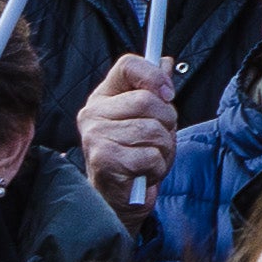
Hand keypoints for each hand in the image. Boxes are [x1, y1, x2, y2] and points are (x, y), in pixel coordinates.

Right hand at [83, 56, 181, 208]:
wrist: (119, 200)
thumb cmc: (134, 156)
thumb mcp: (147, 119)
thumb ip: (154, 90)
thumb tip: (164, 61)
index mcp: (103, 97)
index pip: (127, 65)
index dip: (153, 76)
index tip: (168, 93)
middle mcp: (93, 113)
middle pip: (147, 100)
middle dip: (166, 122)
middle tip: (159, 138)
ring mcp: (95, 136)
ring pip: (153, 130)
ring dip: (163, 148)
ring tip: (149, 157)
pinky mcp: (104, 160)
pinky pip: (151, 155)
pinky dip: (157, 166)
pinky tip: (143, 172)